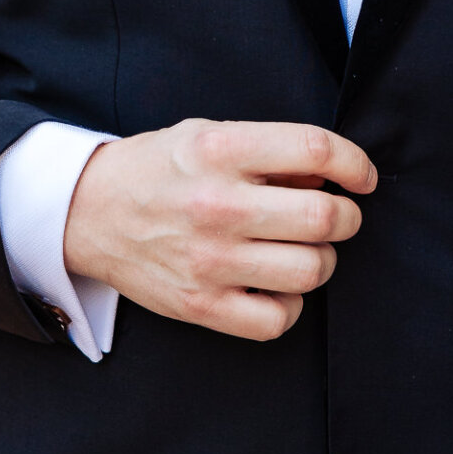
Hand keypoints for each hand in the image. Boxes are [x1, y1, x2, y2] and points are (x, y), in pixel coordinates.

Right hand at [63, 118, 377, 341]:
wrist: (89, 213)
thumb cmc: (160, 168)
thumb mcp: (209, 134)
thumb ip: (269, 151)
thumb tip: (332, 176)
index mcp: (221, 150)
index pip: (314, 150)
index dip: (354, 163)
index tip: (363, 177)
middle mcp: (217, 205)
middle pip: (323, 218)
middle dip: (348, 217)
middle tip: (338, 216)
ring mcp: (209, 261)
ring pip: (311, 270)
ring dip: (323, 259)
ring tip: (305, 248)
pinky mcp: (200, 305)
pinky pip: (278, 319)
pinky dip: (292, 304)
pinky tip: (278, 285)